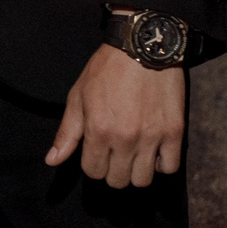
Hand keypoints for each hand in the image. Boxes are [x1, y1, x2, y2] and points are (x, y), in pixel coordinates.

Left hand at [46, 44, 185, 188]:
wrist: (142, 47)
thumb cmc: (106, 69)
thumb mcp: (78, 96)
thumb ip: (67, 133)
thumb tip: (52, 161)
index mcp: (99, 130)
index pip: (93, 172)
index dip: (92, 164)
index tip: (97, 153)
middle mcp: (125, 139)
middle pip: (117, 180)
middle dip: (112, 171)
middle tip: (114, 154)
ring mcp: (152, 137)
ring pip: (143, 180)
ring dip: (135, 172)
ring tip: (133, 155)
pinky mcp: (174, 132)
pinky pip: (169, 167)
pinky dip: (161, 164)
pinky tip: (153, 151)